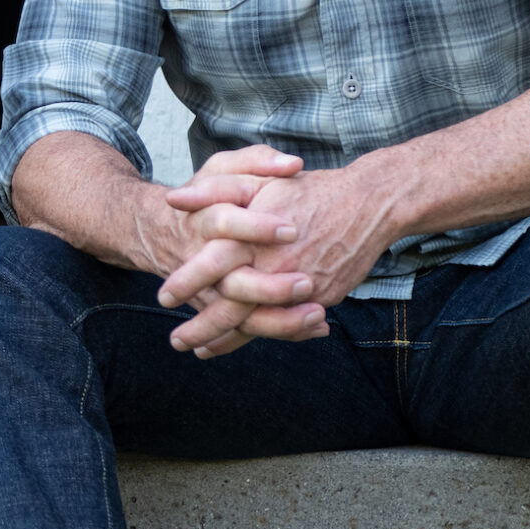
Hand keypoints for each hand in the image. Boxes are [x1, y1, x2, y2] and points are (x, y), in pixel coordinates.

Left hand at [154, 148, 401, 358]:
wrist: (367, 202)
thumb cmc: (305, 189)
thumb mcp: (257, 179)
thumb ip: (213, 190)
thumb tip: (173, 200)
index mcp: (254, 234)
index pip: (212, 263)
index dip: (187, 282)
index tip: (163, 298)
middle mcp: (275, 263)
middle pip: (231, 304)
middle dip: (201, 326)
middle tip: (176, 342)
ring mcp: (300, 285)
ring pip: (258, 322)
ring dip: (227, 340)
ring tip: (201, 350)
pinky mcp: (321, 298)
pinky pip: (286, 324)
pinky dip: (263, 336)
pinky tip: (242, 342)